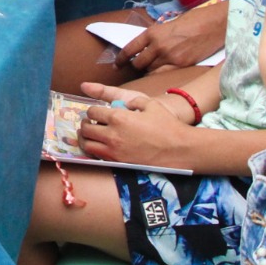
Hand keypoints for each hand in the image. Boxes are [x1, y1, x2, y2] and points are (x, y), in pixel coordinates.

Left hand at [74, 82, 189, 166]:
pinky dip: (95, 150)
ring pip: (88, 145)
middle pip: (86, 129)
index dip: (92, 110)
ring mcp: (115, 151)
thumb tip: (123, 103)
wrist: (180, 149)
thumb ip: (132, 101)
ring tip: (91, 134)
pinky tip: (101, 145)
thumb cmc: (167, 125)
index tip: (96, 111)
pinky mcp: (119, 163)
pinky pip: (98, 156)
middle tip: (89, 122)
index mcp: (118, 117)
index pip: (92, 112)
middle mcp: (113, 135)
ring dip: (86, 138)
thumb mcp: (150, 104)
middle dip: (85, 123)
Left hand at [114, 2, 225, 73]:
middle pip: (139, 64)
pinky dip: (164, 73)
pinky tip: (167, 71)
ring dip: (151, 70)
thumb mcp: (169, 25)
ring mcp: (170, 57)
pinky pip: (166, 73)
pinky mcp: (182, 65)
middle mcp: (158, 46)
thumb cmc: (193, 20)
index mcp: (152, 33)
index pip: (129, 49)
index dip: (121, 59)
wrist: (214, 24)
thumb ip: (157, 36)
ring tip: (155, 68)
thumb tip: (149, 46)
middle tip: (139, 66)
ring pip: (152, 71)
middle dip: (137, 66)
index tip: (117, 64)